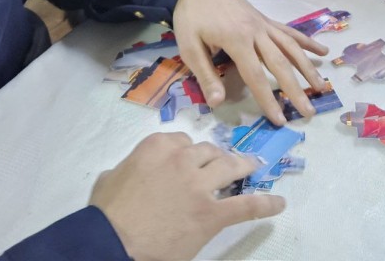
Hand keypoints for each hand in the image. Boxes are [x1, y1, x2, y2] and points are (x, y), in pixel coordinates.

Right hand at [91, 132, 283, 260]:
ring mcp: (200, 185)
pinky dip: (265, 204)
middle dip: (216, 157)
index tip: (193, 159)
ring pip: (230, 166)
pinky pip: (244, 205)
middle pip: (208, 151)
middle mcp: (183, 158)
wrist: (112, 243)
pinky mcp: (212, 213)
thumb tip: (127, 171)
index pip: (184, 141)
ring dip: (244, 165)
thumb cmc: (106, 215)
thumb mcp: (109, 179)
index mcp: (158, 146)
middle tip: (224, 163)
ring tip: (255, 165)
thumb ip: (126, 168)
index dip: (190, 152)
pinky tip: (278, 203)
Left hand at [172, 0, 328, 123]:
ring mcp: (263, 24)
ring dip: (307, 67)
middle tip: (309, 112)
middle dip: (295, 89)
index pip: (256, 75)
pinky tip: (322, 51)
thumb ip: (205, 75)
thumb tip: (218, 103)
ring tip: (321, 87)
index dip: (268, 99)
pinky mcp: (266, 20)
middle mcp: (256, 32)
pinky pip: (289, 32)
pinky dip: (306, 42)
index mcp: (237, 40)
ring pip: (290, 47)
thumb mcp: (189, 47)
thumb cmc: (191, 17)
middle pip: (280, 63)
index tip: (280, 119)